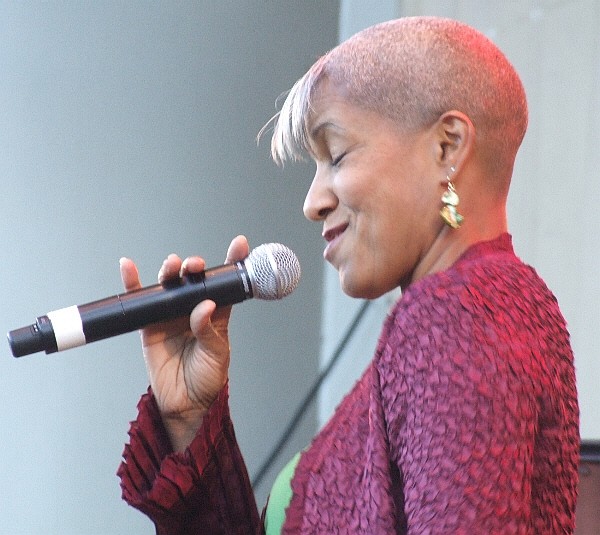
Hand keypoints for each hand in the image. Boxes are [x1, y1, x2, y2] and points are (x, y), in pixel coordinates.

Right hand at [120, 235, 249, 450]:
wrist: (186, 404)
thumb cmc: (208, 378)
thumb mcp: (217, 354)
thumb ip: (209, 330)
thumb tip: (203, 307)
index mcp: (216, 313)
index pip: (225, 284)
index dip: (233, 262)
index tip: (240, 244)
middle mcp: (193, 309)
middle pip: (193, 280)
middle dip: (195, 267)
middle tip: (196, 265)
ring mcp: (171, 315)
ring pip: (169, 285)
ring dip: (170, 271)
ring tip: (173, 266)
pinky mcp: (149, 325)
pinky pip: (140, 301)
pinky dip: (132, 283)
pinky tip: (128, 267)